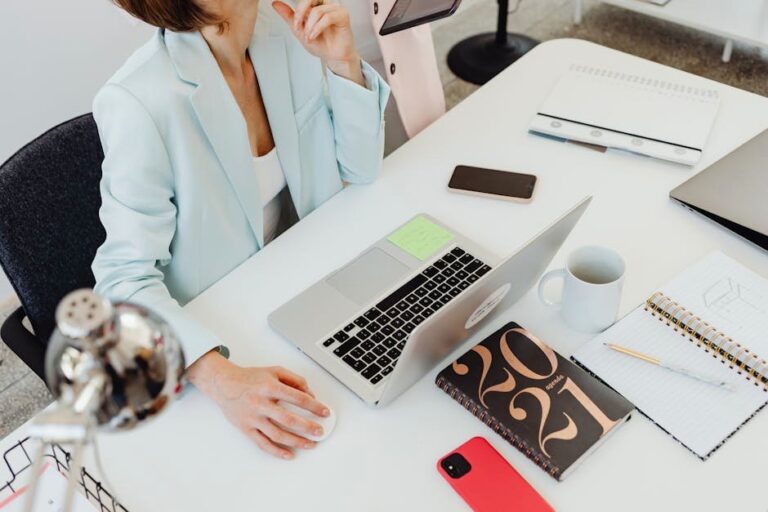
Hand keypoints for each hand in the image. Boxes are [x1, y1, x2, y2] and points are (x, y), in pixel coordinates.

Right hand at [187, 351, 329, 458]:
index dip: (314, 406)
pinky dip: (277, 451)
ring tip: (310, 444)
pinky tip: (289, 454)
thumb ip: (294, 380)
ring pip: (277, 434)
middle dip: (307, 427)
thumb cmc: (250, 378)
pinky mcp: (246, 428)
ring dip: (296, 441)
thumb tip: (310, 394)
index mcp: (269, 387)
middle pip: (288, 419)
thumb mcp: (274, 371)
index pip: (297, 398)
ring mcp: (253, 418)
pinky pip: (263, 443)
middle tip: (320, 431)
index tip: (324, 412)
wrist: (224, 384)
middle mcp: (260, 403)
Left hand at [272, 0, 364, 85]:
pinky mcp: (343, 15)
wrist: (332, 57)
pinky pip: (327, 17)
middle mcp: (325, 4)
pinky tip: (314, 36)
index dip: (298, 6)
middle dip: (300, 12)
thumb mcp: (299, 30)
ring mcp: (335, 8)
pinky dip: (317, 28)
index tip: (293, 17)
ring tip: (309, 37)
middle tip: (297, 25)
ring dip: (309, 26)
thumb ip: (288, 16)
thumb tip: (276, 4)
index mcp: (315, 5)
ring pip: (317, 11)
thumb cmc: (320, 43)